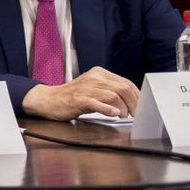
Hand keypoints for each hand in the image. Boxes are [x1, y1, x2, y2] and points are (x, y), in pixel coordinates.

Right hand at [22, 67, 139, 120]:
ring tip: (123, 116)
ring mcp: (86, 88)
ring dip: (123, 108)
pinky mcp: (78, 99)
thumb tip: (132, 102)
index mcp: (99, 73)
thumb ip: (110, 91)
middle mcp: (94, 78)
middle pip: (123, 88)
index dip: (137, 97)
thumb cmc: (72, 97)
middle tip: (136, 115)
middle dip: (134, 104)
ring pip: (113, 95)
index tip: (141, 107)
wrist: (48, 99)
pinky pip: (97, 103)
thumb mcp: (93, 89)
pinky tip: (114, 113)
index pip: (126, 83)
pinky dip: (108, 109)